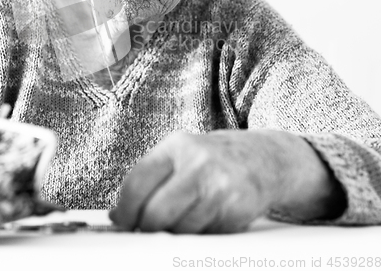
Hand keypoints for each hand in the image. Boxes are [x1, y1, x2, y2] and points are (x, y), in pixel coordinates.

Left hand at [109, 129, 344, 232]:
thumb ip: (150, 180)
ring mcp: (219, 186)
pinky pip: (205, 236)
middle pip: (155, 213)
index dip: (125, 210)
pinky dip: (200, 235)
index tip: (121, 222)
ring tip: (187, 216)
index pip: (137, 183)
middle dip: (147, 228)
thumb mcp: (180, 155)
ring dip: (177, 232)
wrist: (263, 158)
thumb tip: (117, 215)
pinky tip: (208, 217)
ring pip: (180, 230)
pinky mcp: (237, 208)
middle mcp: (197, 163)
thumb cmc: (211, 160)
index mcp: (176, 146)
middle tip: (148, 230)